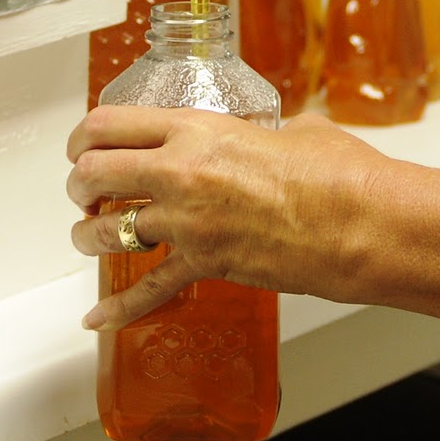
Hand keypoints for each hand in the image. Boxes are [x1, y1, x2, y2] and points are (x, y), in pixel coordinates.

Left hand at [66, 106, 385, 330]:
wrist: (359, 224)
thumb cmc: (339, 174)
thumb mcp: (299, 131)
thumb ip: (269, 134)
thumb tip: (278, 139)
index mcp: (198, 129)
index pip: (111, 124)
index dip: (84, 134)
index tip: (83, 143)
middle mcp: (181, 173)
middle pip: (94, 173)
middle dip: (80, 183)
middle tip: (86, 189)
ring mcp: (188, 222)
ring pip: (106, 230)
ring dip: (89, 235)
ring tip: (91, 236)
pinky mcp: (203, 264)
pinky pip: (147, 290)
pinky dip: (118, 307)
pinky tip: (98, 316)